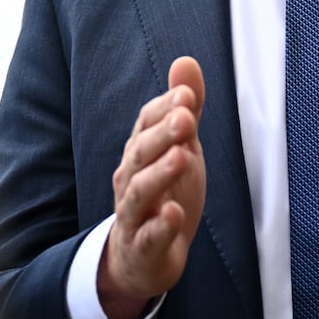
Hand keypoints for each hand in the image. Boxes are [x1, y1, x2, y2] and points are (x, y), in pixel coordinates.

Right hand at [98, 56, 206, 318]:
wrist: (144, 258)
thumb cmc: (164, 194)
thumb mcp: (180, 147)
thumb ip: (185, 108)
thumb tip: (185, 60)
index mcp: (141, 152)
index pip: (146, 123)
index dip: (165, 108)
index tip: (187, 95)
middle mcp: (130, 178)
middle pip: (141, 152)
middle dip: (163, 133)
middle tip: (187, 117)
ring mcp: (134, 214)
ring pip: (140, 191)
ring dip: (160, 173)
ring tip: (183, 156)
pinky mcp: (143, 247)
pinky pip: (149, 236)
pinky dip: (161, 226)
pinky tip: (174, 214)